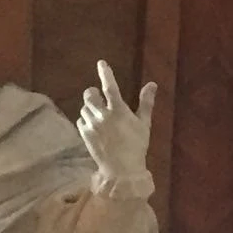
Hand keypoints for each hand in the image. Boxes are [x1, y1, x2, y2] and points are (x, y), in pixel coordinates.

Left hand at [78, 60, 156, 190]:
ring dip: (91, 108)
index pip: (110, 87)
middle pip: (90, 95)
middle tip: (98, 97)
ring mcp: (92, 125)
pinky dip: (87, 120)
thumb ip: (146, 102)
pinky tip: (96, 128)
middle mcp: (103, 116)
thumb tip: (152, 84)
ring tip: (101, 118)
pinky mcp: (84, 133)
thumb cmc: (137, 145)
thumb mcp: (144, 124)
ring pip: (85, 108)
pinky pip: (81, 120)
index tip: (101, 63)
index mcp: (119, 111)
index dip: (105, 74)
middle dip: (92, 93)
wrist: (122, 169)